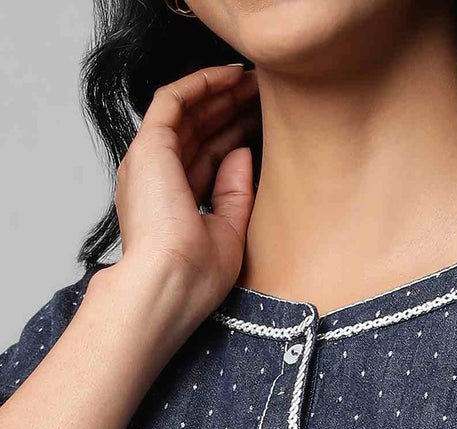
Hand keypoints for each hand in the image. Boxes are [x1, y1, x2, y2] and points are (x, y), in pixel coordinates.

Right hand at [112, 63, 259, 311]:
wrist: (169, 286)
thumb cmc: (195, 277)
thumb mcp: (229, 232)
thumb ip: (235, 193)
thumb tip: (241, 150)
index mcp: (174, 203)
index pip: (208, 156)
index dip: (236, 134)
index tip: (268, 121)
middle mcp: (157, 179)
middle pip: (198, 130)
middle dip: (231, 108)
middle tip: (267, 92)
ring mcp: (149, 162)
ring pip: (187, 111)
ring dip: (220, 92)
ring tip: (256, 78)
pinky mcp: (149, 148)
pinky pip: (172, 100)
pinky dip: (200, 84)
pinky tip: (231, 75)